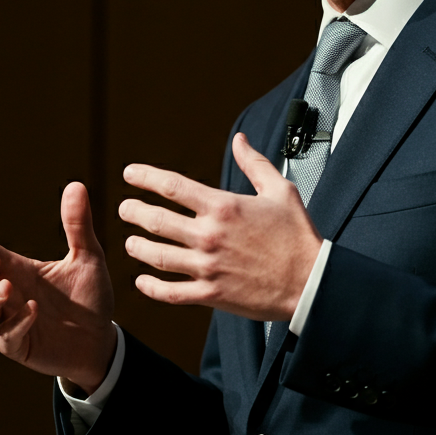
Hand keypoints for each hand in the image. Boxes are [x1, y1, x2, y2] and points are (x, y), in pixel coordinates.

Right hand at [0, 182, 116, 393]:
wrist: (102, 339)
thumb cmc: (89, 297)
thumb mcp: (88, 257)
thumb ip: (78, 225)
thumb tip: (76, 184)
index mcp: (17, 269)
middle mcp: (8, 294)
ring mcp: (9, 322)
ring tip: (10, 287)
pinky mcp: (20, 346)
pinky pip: (6, 337)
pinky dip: (16, 323)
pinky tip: (34, 310)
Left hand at [119, 132, 322, 320]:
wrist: (310, 282)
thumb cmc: (297, 236)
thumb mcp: (280, 190)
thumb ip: (254, 164)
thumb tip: (239, 141)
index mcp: (223, 207)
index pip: (172, 186)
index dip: (145, 177)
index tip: (130, 174)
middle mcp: (210, 235)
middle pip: (157, 220)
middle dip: (134, 212)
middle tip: (125, 209)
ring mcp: (208, 266)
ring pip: (157, 256)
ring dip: (137, 247)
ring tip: (129, 242)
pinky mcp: (211, 293)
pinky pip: (171, 292)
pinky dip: (151, 288)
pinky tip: (142, 281)